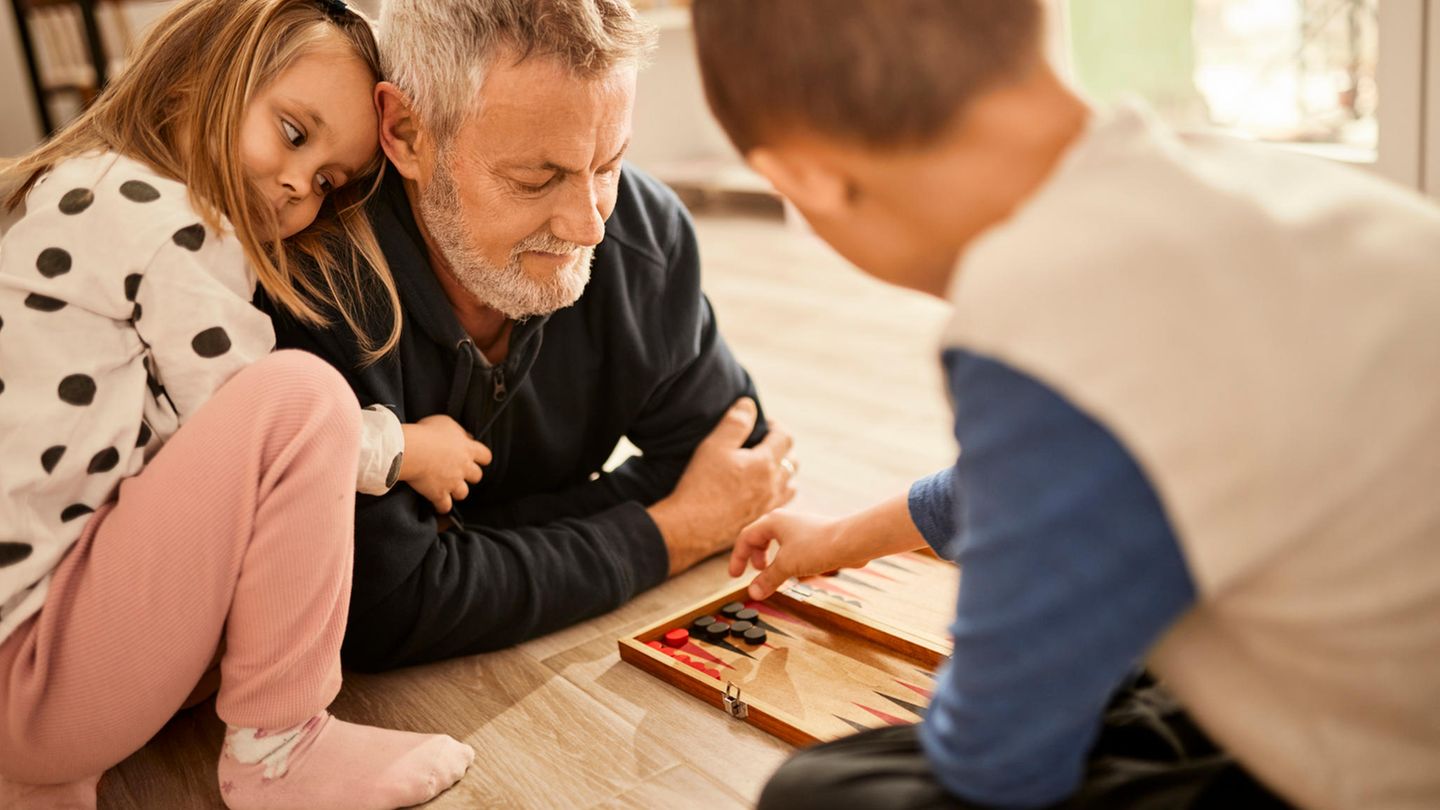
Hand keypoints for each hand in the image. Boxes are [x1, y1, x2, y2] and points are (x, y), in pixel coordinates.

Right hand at [399, 415, 492, 513]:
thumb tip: (466, 437)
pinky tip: (439, 506)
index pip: (485, 456)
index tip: (478, 459)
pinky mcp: (439, 494)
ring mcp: (452, 482)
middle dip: (470, 475)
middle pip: (477, 476)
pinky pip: (445, 506)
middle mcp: (463, 467)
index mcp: (468, 449)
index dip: (482, 458)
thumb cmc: (427, 433)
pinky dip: (442, 507)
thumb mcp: (446, 423)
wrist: (412, 450)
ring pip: (463, 493)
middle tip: (461, 472)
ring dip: (458, 491)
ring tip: (450, 489)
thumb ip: (459, 431)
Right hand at [648, 397, 797, 575]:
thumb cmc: (701, 485)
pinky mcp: (759, 521)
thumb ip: (735, 422)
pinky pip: (780, 504)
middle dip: (781, 449)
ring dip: (782, 474)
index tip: (764, 425)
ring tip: (765, 469)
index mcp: (765, 463)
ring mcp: (768, 506)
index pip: (785, 437)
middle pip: (792, 462)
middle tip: (764, 445)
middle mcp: (773, 485)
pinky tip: (760, 494)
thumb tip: (749, 404)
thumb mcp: (715, 446)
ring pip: (790, 485)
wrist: (691, 528)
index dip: (776, 427)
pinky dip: (776, 494)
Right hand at [733, 493, 930, 598]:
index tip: (735, 575)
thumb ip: (767, 579)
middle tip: (756, 571)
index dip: (738, 557)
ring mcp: (801, 528)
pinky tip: (798, 573)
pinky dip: (789, 560)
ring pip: (779, 543)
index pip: (746, 538)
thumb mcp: (786, 565)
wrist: (852, 542)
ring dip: (773, 559)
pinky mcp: (815, 537)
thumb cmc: (818, 546)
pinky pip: (794, 548)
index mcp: (773, 522)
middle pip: (761, 537)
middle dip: (755, 556)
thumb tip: (752, 593)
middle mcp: (786, 521)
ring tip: (776, 574)